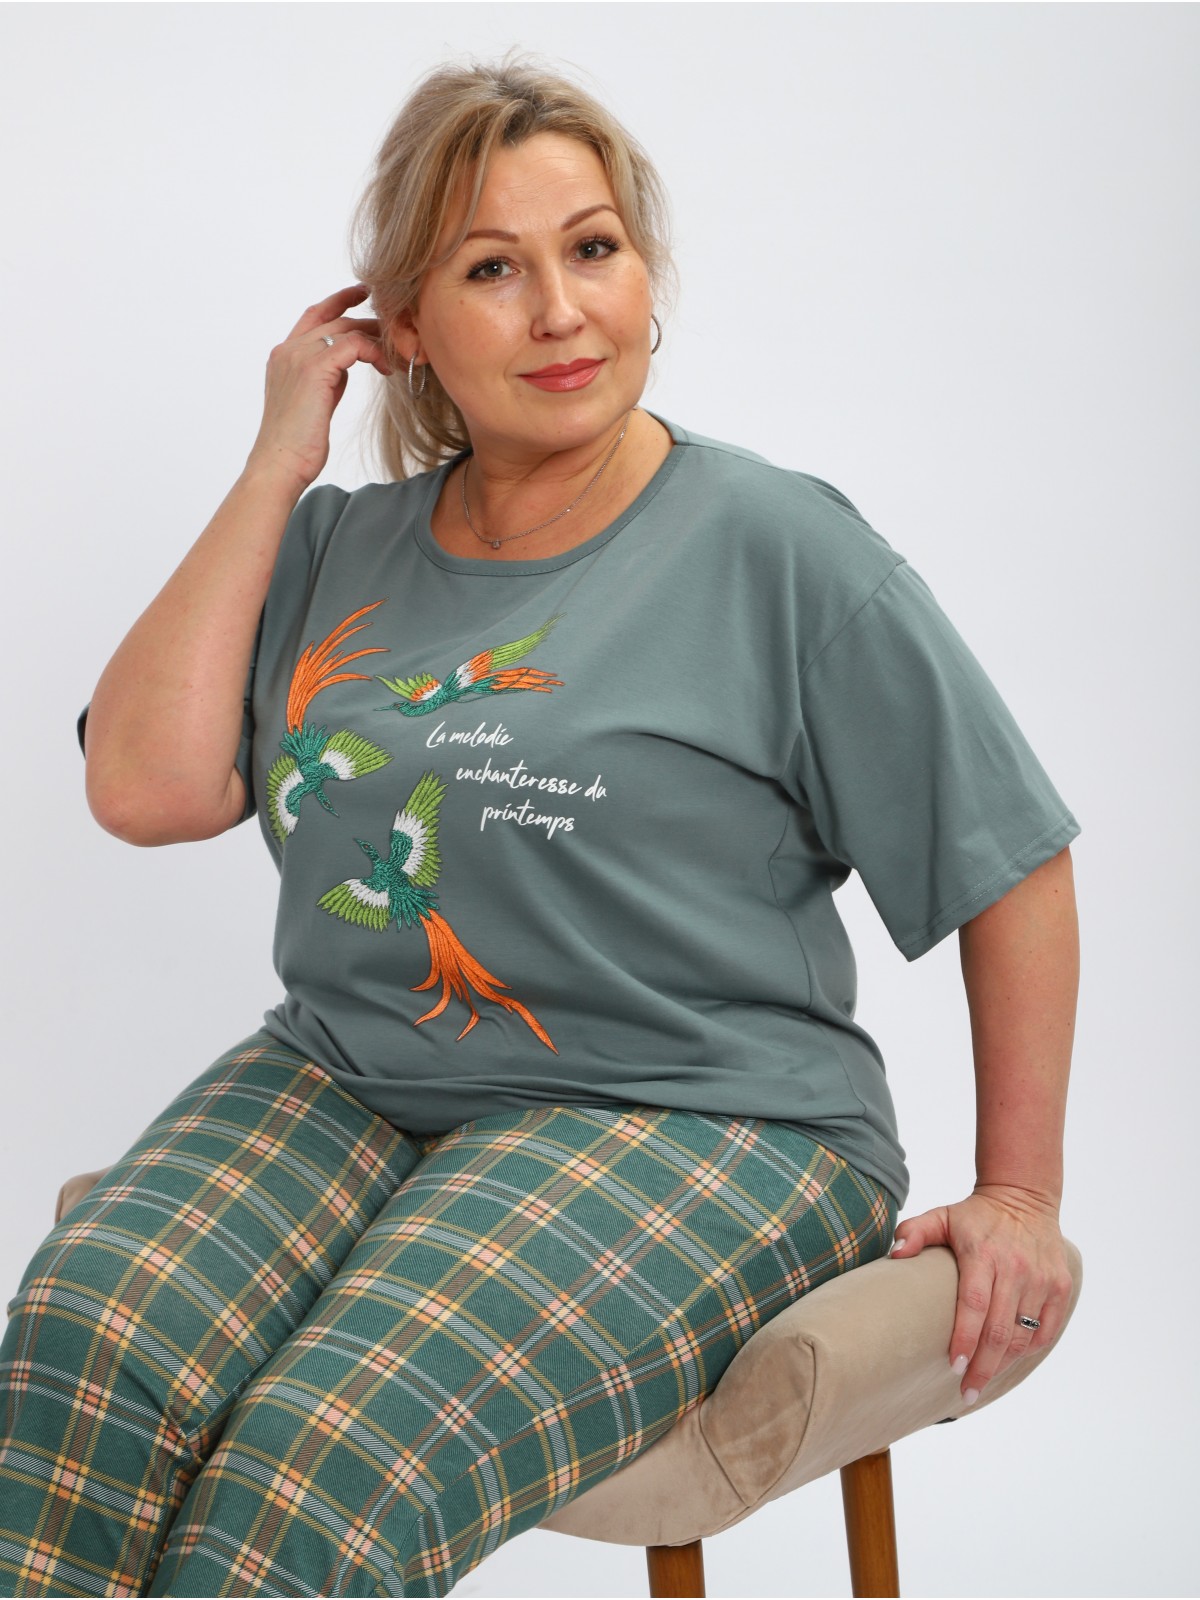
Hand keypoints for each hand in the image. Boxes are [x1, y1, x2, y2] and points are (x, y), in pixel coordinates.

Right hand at [244, 285, 394, 492]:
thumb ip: (325, 377)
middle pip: (333, 316)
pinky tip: (385, 368)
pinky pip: (352, 345)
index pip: (314, 314)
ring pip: (345, 328)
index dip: (339, 300)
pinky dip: (373, 352)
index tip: (363, 294)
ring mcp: (298, 357)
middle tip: (392, 324)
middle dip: (366, 317)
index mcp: (283, 355)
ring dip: (374, 337)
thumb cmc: (296, 442)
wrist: (280, 464)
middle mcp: (288, 350)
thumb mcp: (312, 401)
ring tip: (394, 353)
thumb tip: (345, 366)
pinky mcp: (314, 370)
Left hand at [888, 1185, 1073, 1402]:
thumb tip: (895, 1255)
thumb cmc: (975, 1215)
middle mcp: (1016, 1269)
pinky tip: (1009, 1361)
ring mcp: (1042, 1279)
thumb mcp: (942, 1216)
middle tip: (967, 1393)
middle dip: (983, 1367)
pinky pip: (1047, 1329)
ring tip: (983, 1381)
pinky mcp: (1060, 1285)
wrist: (1024, 1197)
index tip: (955, 1366)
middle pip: (1000, 1330)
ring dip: (1003, 1363)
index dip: (966, 1338)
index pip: (975, 1305)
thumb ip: (915, 1232)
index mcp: (984, 1255)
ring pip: (1024, 1335)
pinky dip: (1028, 1349)